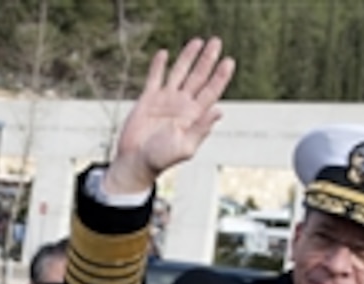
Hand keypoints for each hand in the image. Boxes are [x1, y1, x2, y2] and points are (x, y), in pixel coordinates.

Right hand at [105, 37, 235, 194]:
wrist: (135, 162)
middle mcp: (182, 105)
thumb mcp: (185, 147)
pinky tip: (164, 54)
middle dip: (207, 59)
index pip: (211, 91)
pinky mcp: (147, 100)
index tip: (229, 61)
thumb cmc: (161, 160)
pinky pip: (155, 78)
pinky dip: (159, 66)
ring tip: (197, 41)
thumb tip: (218, 111)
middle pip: (198, 77)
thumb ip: (201, 128)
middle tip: (217, 41)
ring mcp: (165, 100)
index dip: (220, 76)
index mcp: (194, 116)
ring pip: (179, 73)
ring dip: (188, 57)